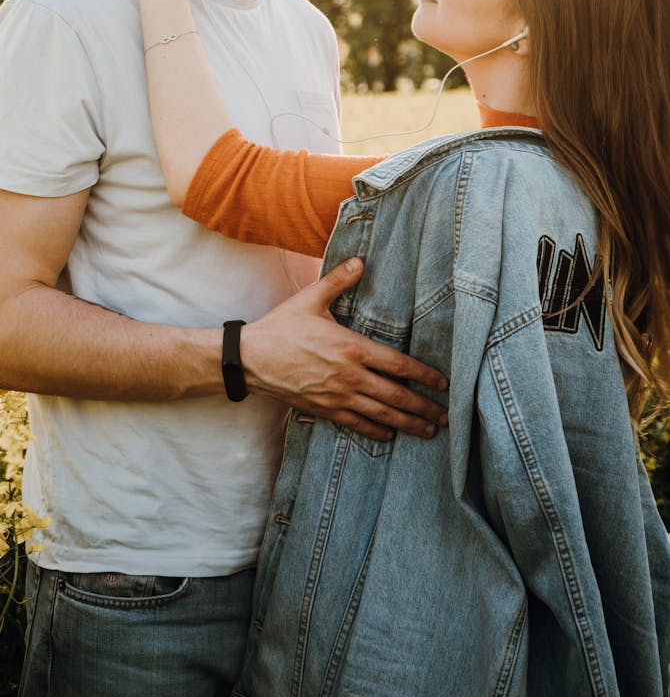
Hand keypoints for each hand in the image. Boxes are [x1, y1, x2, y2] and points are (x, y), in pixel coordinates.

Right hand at [242, 258, 448, 441]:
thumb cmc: (281, 328)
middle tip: (447, 416)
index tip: (445, 384)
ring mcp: (337, 396)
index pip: (399, 365)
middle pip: (396, 396)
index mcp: (352, 347)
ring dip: (408, 424)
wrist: (250, 358)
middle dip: (425, 408)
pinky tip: (389, 435)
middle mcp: (350, 376)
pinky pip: (356, 424)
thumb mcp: (311, 299)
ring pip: (381, 415)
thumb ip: (338, 280)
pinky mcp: (324, 409)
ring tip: (429, 431)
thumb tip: (360, 260)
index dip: (425, 376)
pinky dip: (376, 431)